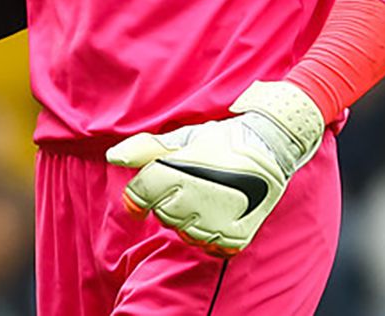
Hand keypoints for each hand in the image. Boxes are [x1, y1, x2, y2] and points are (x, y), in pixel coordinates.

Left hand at [105, 81, 324, 254]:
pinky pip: (208, 244)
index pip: (139, 196)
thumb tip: (113, 157)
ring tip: (208, 195)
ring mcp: (216, 222)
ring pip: (184, 232)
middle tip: (191, 181)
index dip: (138, 194)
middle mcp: (194, 201)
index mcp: (175, 174)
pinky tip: (220, 211)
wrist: (271, 147)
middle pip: (162, 214)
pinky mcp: (235, 237)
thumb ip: (145, 149)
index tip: (144, 193)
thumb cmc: (222, 141)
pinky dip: (210, 232)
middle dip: (169, 200)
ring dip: (190, 217)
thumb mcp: (182, 139)